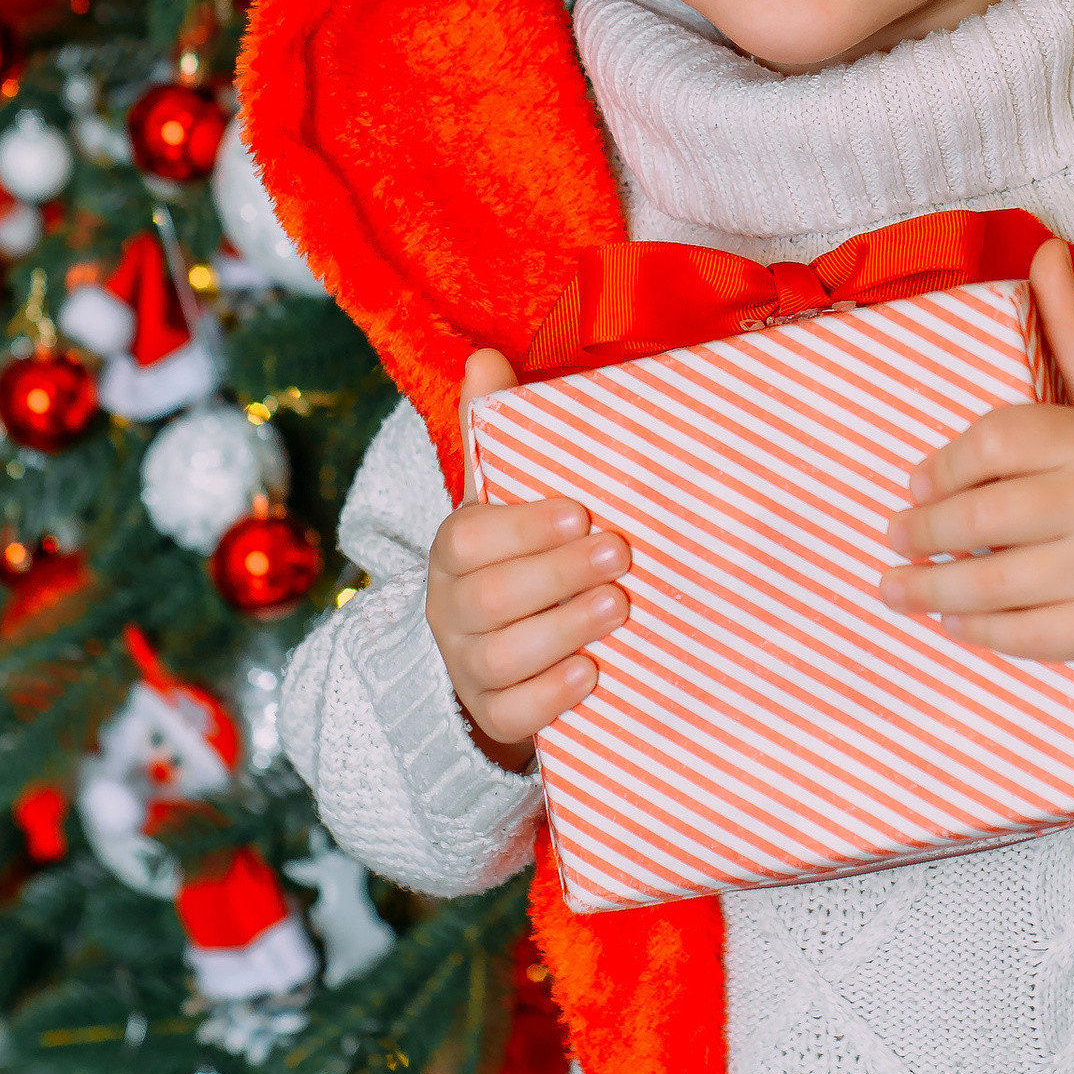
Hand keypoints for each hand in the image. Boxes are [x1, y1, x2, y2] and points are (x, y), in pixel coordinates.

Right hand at [426, 346, 626, 771]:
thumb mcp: (504, 496)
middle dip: (557, 575)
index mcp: (456, 552)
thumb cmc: (514, 557)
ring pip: (501, 658)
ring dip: (564, 629)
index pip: (466, 539)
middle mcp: (452, 611)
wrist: (498, 653)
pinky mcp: (494, 716)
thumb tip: (485, 357)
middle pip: (488, 599)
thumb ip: (494, 431)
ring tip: (620, 607)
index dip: (521, 528)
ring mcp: (469, 667)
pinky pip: (512, 716)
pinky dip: (552, 696)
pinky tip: (593, 674)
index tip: (580, 510)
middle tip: (620, 553)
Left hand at [878, 241, 1073, 666]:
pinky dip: (981, 634)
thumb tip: (1045, 249)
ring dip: (931, 591)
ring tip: (893, 587)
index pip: (994, 444)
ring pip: (994, 585)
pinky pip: (1028, 636)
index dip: (944, 466)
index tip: (915, 483)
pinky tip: (951, 626)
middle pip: (982, 519)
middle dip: (925, 532)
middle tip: (894, 535)